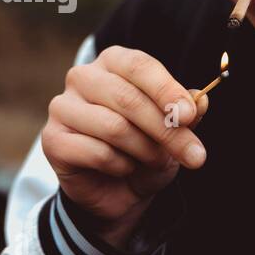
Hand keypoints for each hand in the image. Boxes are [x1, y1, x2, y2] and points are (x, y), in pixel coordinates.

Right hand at [41, 45, 208, 248]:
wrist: (116, 191)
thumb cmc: (144, 149)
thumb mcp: (173, 130)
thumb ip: (185, 112)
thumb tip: (201, 100)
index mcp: (112, 62)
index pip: (139, 65)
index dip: (167, 90)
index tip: (191, 116)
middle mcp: (82, 77)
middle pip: (128, 99)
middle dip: (166, 130)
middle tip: (195, 156)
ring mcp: (62, 107)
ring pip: (114, 127)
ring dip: (145, 151)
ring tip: (154, 161)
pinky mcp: (53, 139)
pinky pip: (97, 153)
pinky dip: (121, 166)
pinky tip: (123, 168)